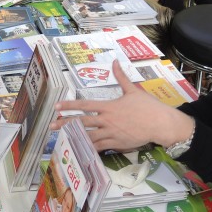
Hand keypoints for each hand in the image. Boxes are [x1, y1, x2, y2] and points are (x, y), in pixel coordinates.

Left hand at [51, 60, 194, 151]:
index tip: (57, 106)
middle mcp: (107, 120)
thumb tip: (115, 61)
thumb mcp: (133, 90)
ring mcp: (111, 133)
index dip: (70, 105)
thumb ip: (121, 77)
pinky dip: (89, 148)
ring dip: (74, 137)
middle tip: (52, 125)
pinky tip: (80, 149)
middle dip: (65, 124)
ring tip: (62, 139)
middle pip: (82, 122)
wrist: (159, 123)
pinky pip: (100, 147)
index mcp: (109, 106)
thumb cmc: (147, 106)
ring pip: (88, 137)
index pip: (85, 105)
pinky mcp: (116, 144)